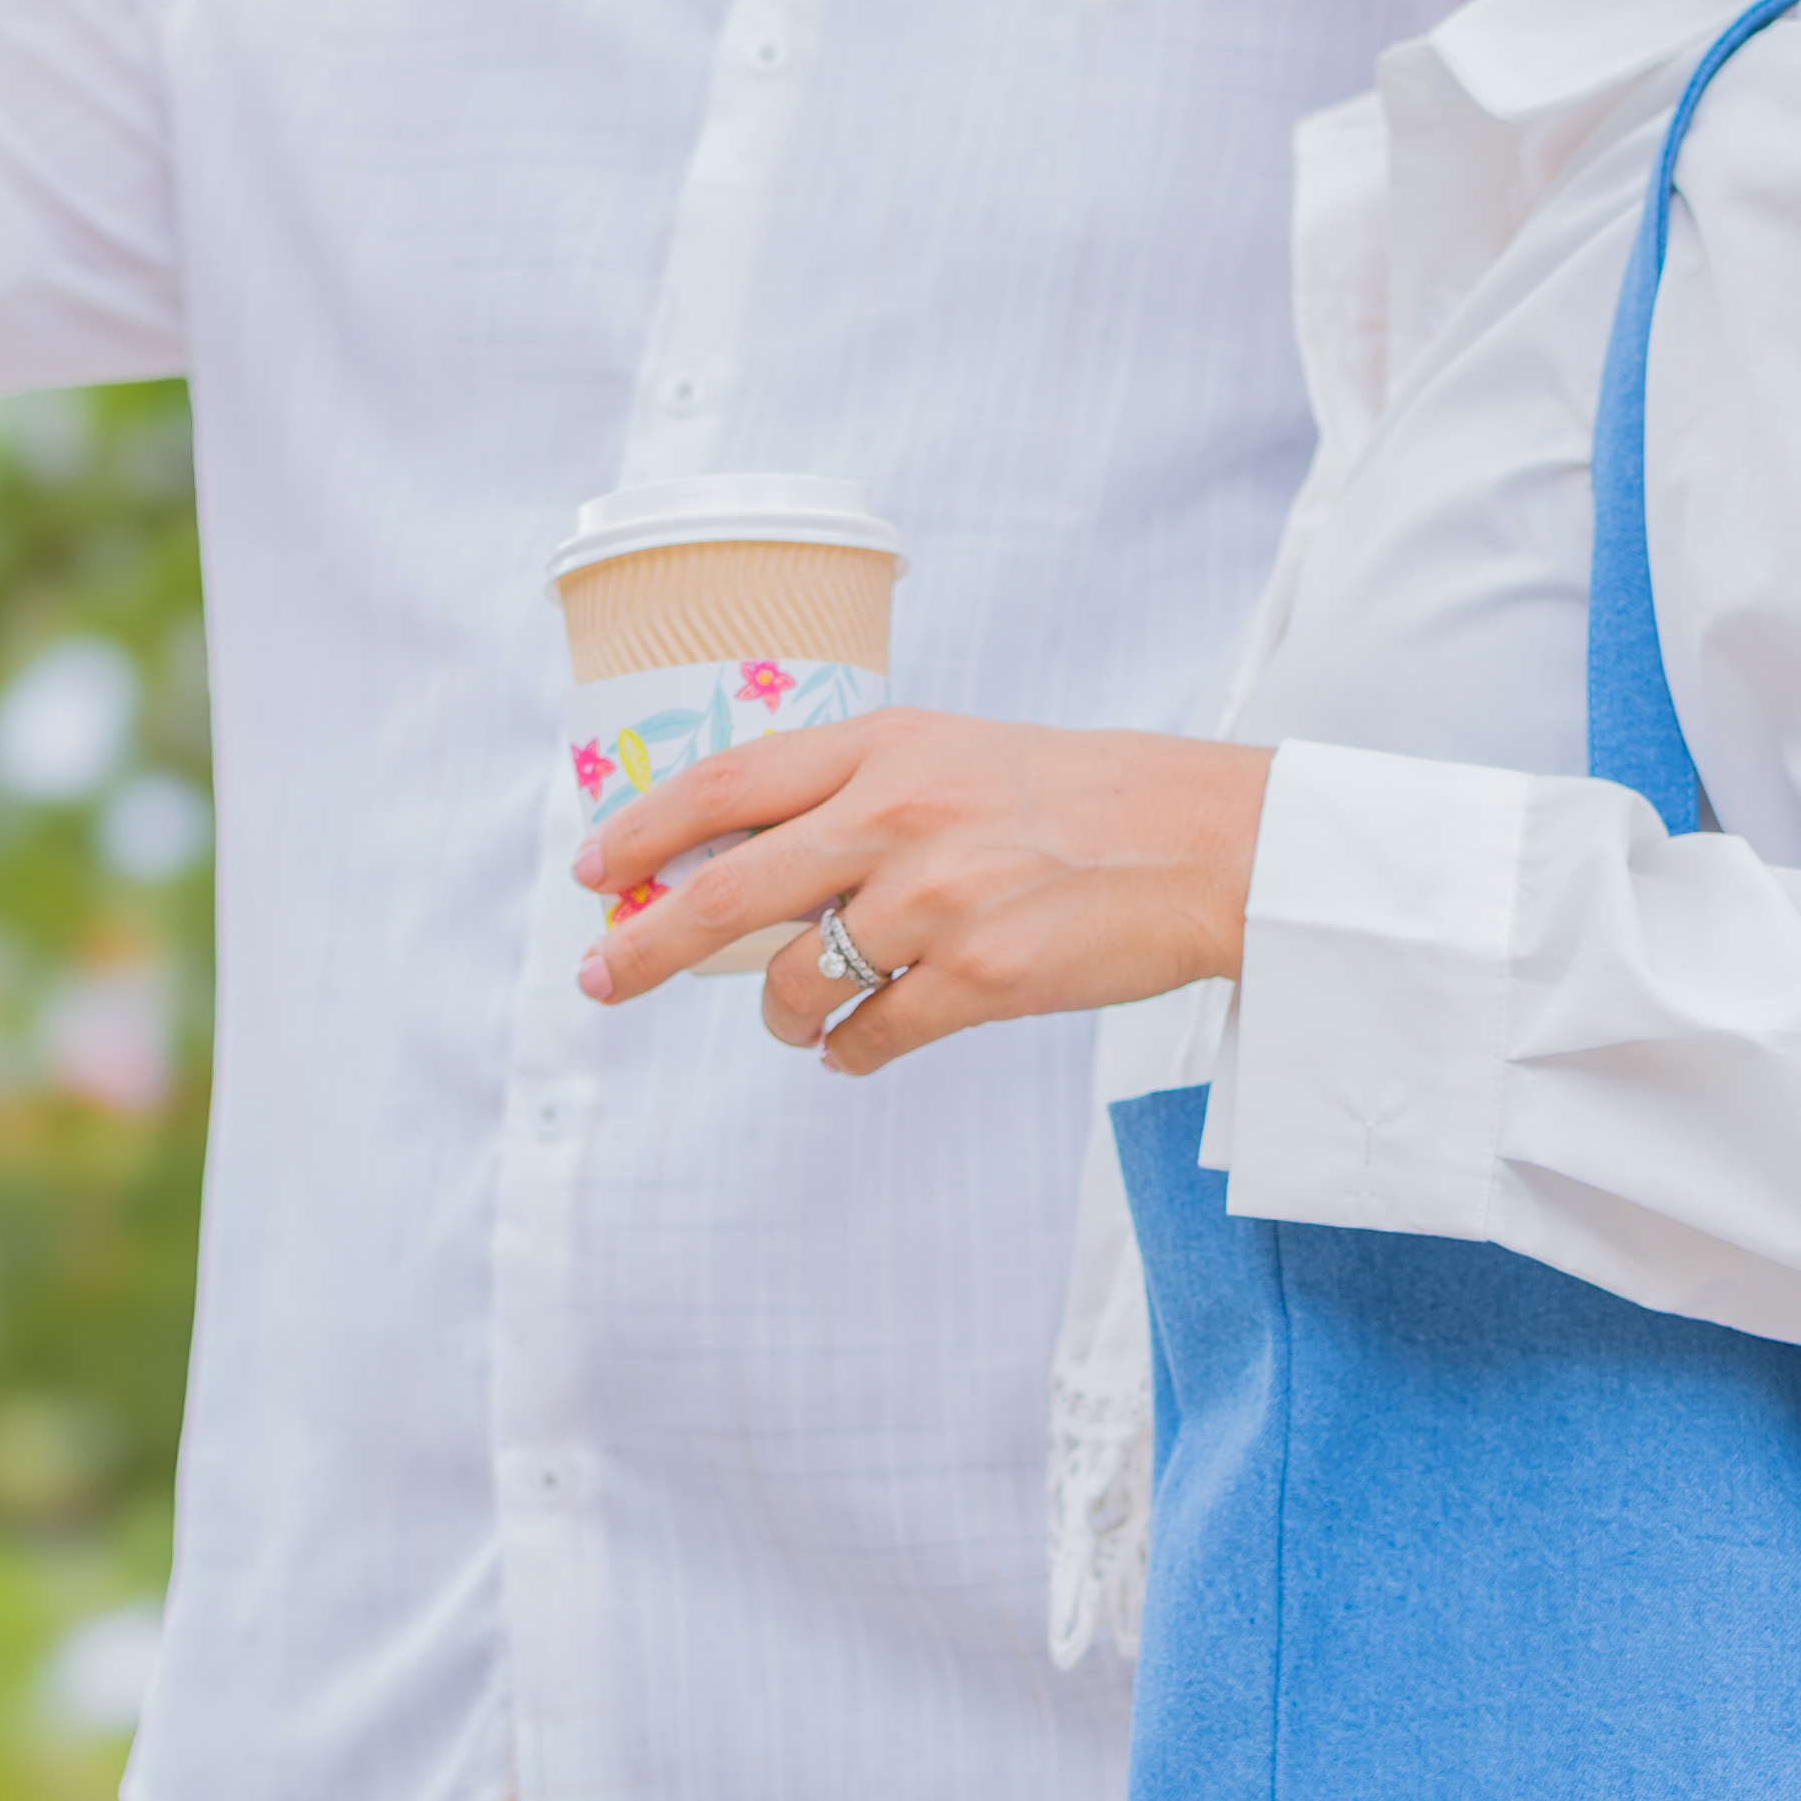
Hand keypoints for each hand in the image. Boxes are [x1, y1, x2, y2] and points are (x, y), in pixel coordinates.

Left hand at [574, 710, 1269, 1073]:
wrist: (1206, 844)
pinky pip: (867, 1039)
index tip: (593, 870)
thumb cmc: (1081, 799)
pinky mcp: (979, 979)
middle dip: (646, 948)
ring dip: (778, 1016)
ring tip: (796, 1021)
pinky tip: (853, 1050)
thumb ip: (859, 789)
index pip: (727, 785)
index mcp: (886, 747)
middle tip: (601, 980)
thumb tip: (746, 854)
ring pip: (793, 983)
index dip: (643, 829)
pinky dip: (847, 1054)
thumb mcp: (957, 754)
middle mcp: (898, 816)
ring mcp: (936, 901)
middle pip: (728, 895)